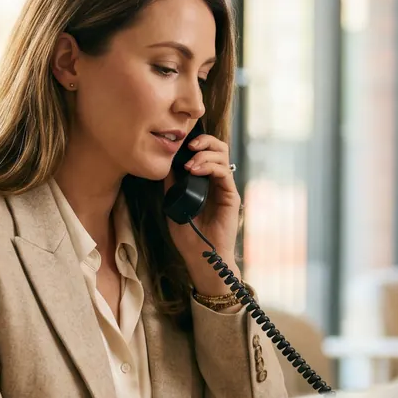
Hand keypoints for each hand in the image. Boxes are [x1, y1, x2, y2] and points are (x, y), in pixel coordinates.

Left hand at [164, 131, 239, 295]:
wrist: (200, 256)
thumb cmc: (188, 234)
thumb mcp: (173, 203)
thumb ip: (172, 184)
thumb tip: (165, 163)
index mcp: (205, 180)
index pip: (206, 152)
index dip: (196, 142)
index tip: (180, 144)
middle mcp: (217, 181)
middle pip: (218, 148)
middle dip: (204, 141)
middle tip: (189, 145)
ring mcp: (225, 187)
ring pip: (222, 156)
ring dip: (204, 154)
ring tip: (189, 164)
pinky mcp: (231, 196)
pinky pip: (224, 172)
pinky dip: (209, 166)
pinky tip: (195, 170)